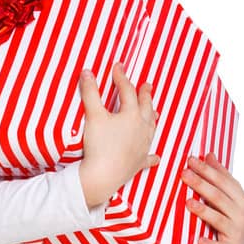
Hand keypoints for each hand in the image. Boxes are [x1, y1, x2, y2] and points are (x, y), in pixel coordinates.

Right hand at [78, 63, 160, 208]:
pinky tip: (155, 156)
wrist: (103, 175)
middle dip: (145, 95)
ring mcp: (143, 146)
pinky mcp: (139, 163)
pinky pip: (149, 158)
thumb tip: (87, 72)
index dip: (122, 78)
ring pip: (151, 128)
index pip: (128, 91)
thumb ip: (90, 93)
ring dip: (153, 119)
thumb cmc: (99, 145)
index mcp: (132, 115)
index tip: (118, 67)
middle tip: (147, 86)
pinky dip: (152, 156)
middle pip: (146, 107)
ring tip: (155, 113)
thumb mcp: (93, 115)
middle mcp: (142, 129)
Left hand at [181, 150, 243, 243]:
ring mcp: (236, 231)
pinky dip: (209, 243)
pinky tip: (199, 240)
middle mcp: (240, 213)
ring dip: (204, 211)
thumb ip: (222, 177)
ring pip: (218, 219)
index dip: (207, 170)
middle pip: (219, 197)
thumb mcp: (234, 196)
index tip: (191, 161)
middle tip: (185, 174)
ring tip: (188, 202)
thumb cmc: (238, 217)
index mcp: (240, 198)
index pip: (223, 181)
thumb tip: (209, 155)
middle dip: (201, 184)